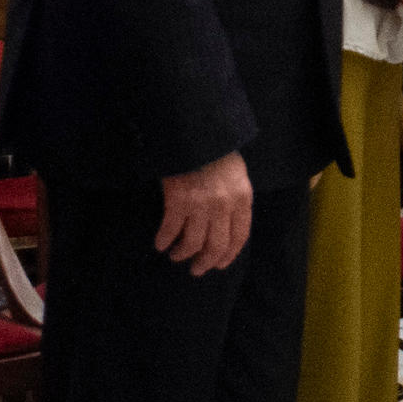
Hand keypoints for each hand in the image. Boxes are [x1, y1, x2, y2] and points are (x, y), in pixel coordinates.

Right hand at [157, 150, 255, 273]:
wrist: (196, 131)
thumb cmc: (216, 150)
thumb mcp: (237, 174)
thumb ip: (235, 199)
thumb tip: (227, 224)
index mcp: (242, 199)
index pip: (239, 237)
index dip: (228, 255)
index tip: (219, 265)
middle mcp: (224, 206)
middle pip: (216, 246)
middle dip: (205, 262)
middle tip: (196, 270)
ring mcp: (201, 204)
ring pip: (192, 242)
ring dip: (182, 253)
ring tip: (176, 256)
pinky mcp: (178, 200)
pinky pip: (171, 229)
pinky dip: (164, 240)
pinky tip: (160, 243)